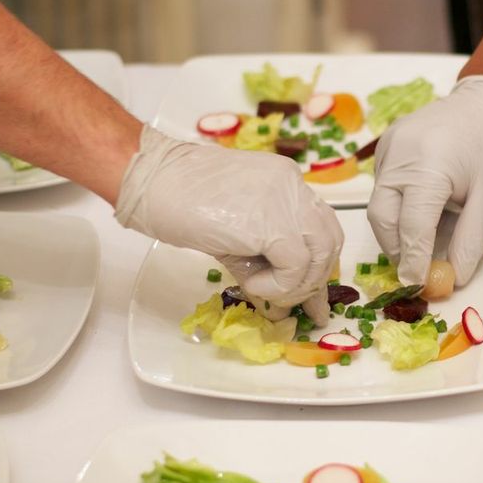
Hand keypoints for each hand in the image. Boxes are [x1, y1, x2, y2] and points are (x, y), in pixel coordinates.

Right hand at [115, 126, 342, 324]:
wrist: (153, 181)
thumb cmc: (181, 200)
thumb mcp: (237, 229)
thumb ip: (265, 257)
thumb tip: (284, 301)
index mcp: (287, 182)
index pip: (322, 226)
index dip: (318, 264)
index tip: (309, 296)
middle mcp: (294, 186)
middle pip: (330, 240)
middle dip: (314, 279)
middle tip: (291, 302)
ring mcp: (286, 201)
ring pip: (320, 254)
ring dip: (296, 284)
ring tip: (263, 290)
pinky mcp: (272, 223)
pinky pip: (295, 266)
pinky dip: (277, 285)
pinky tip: (250, 283)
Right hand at [367, 75, 482, 286]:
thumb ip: (471, 241)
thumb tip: (454, 277)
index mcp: (426, 166)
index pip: (411, 226)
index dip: (413, 260)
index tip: (418, 285)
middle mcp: (398, 154)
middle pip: (382, 217)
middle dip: (396, 248)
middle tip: (416, 270)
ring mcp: (388, 147)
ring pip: (380, 203)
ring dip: (397, 230)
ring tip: (423, 242)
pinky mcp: (387, 145)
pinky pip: (384, 186)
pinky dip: (398, 207)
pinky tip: (422, 210)